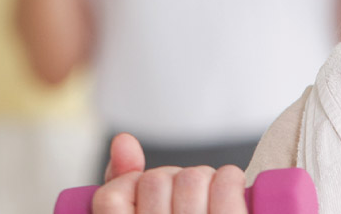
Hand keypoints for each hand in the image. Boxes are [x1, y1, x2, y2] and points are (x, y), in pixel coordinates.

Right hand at [92, 133, 249, 213]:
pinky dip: (230, 178)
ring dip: (204, 179)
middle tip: (184, 200)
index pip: (110, 197)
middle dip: (173, 179)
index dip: (130, 184)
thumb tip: (124, 140)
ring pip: (191, 177)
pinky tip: (230, 192)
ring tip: (207, 201)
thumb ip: (119, 183)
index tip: (146, 196)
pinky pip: (225, 182)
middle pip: (155, 180)